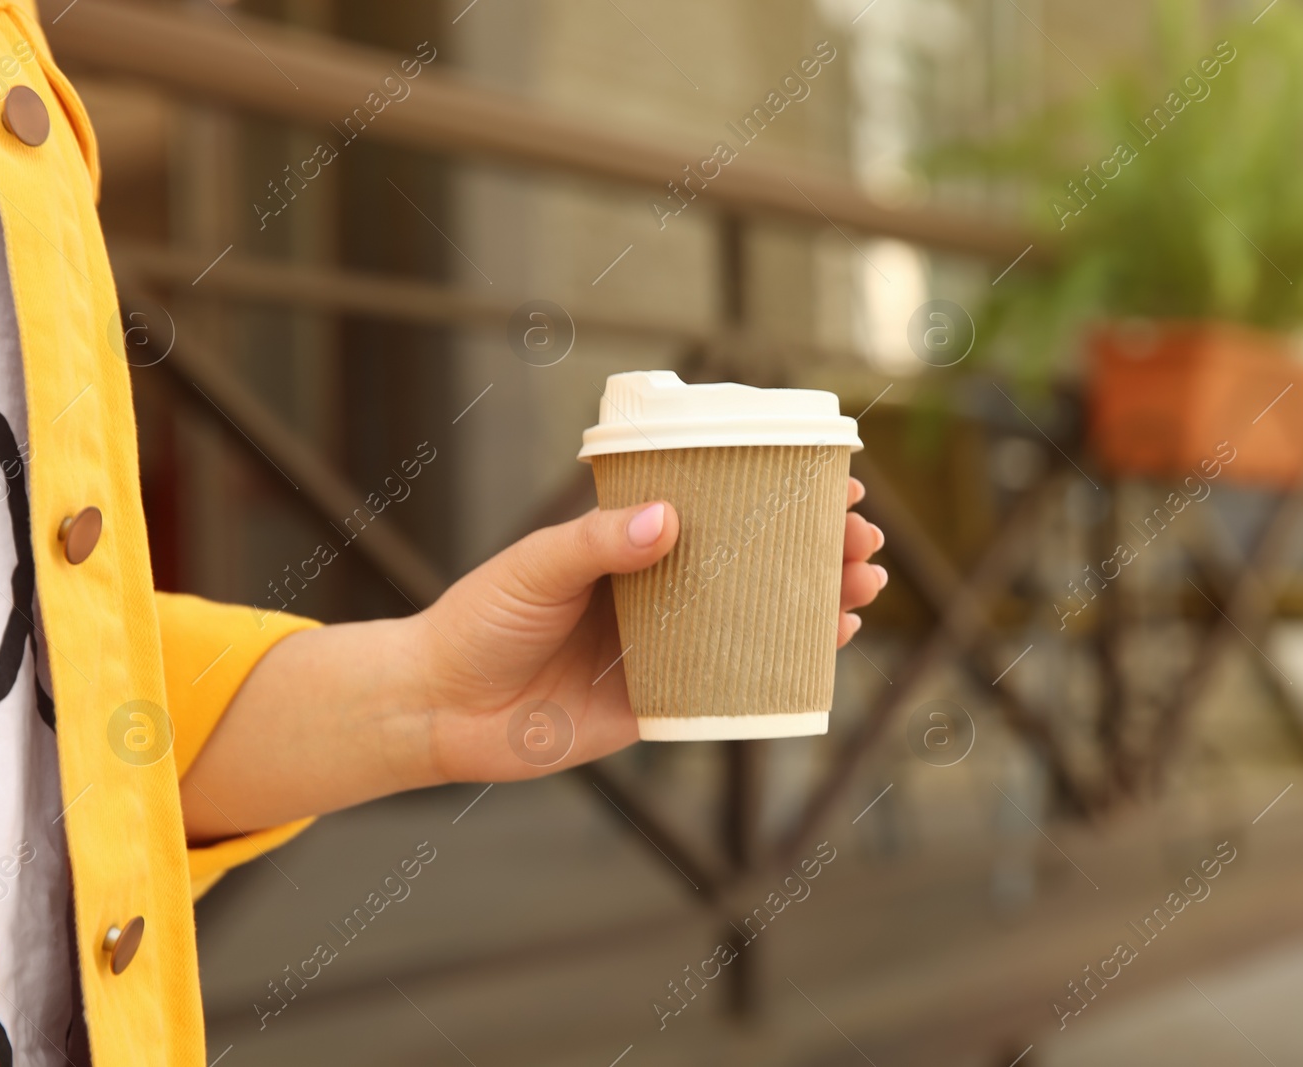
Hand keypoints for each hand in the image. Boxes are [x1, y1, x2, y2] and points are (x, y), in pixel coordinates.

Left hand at [414, 476, 887, 783]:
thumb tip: (666, 519)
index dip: (781, 494)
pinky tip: (827, 647)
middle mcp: (662, 590)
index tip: (833, 480)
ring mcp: (669, 647)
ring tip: (863, 585)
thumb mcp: (534, 567)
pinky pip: (737, 686)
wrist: (439, 709)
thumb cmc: (479, 621)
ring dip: (820, 601)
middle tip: (863, 539)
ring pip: (761, 619)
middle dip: (820, 548)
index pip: (722, 508)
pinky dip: (786, 667)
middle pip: (759, 562)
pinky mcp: (665, 704)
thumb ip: (596, 544)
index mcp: (635, 544)